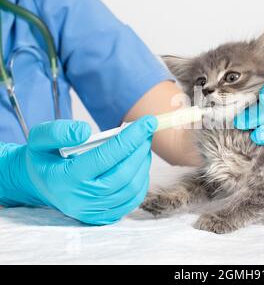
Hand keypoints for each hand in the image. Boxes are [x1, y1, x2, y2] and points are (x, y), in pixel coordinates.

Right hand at [0, 116, 156, 224]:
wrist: (41, 184)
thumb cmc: (45, 158)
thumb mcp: (40, 138)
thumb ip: (58, 131)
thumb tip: (85, 131)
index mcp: (65, 179)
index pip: (105, 158)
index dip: (130, 139)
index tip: (147, 123)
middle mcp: (80, 199)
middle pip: (123, 175)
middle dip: (140, 150)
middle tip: (147, 132)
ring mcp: (93, 211)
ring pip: (131, 189)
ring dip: (143, 164)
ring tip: (142, 146)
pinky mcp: (103, 217)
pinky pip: (132, 200)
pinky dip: (141, 180)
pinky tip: (139, 165)